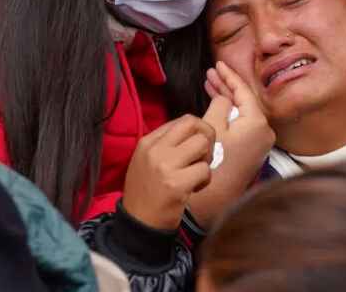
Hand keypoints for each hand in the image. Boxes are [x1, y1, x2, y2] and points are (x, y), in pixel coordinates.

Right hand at [122, 115, 215, 230]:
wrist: (138, 224)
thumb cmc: (148, 192)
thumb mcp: (147, 160)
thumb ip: (168, 144)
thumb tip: (198, 132)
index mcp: (148, 142)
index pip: (184, 120)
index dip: (199, 131)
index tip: (197, 148)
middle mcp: (155, 150)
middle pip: (195, 125)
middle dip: (208, 138)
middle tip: (203, 157)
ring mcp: (165, 166)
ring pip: (203, 145)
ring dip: (206, 161)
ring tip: (196, 175)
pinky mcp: (176, 185)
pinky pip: (205, 170)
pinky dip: (205, 180)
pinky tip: (193, 189)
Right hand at [189, 61, 275, 226]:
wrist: (217, 195)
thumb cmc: (214, 160)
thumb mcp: (213, 127)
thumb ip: (220, 104)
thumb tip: (224, 96)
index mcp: (257, 122)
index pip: (244, 91)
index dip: (229, 76)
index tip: (218, 64)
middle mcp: (264, 131)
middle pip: (245, 101)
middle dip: (226, 86)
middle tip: (211, 73)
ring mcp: (261, 141)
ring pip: (243, 112)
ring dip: (227, 99)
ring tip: (210, 84)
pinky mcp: (254, 150)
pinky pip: (243, 123)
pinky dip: (230, 113)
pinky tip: (217, 105)